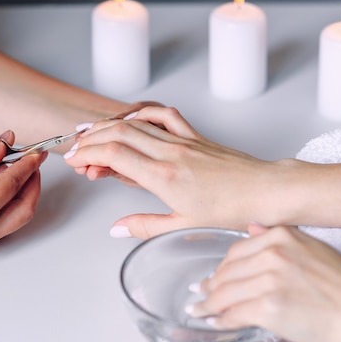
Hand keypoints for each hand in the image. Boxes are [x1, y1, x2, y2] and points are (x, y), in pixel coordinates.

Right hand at [0, 130, 43, 257]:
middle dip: (32, 182)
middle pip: (25, 206)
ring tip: (5, 167)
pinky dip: (7, 204)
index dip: (28, 164)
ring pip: (16, 218)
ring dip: (20, 193)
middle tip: (30, 160)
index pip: (13, 183)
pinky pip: (1, 224)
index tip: (37, 151)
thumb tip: (5, 143)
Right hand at [64, 106, 278, 237]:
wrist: (266, 191)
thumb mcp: (183, 225)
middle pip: (118, 133)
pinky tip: (130, 118)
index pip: (114, 154)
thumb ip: (145, 225)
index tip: (74, 162)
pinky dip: (141, 112)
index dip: (87, 154)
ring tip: (91, 135)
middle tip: (76, 152)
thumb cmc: (231, 210)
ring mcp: (182, 140)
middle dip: (90, 139)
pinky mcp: (193, 135)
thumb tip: (117, 229)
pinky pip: (163, 115)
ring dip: (109, 126)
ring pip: (136, 122)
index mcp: (164, 177)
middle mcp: (170, 153)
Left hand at [186, 224, 340, 341]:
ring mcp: (269, 281)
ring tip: (201, 310)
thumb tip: (252, 226)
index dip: (223, 267)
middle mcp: (272, 255)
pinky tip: (217, 322)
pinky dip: (222, 320)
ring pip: (225, 293)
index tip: (215, 275)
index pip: (236, 251)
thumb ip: (279, 236)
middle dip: (211, 286)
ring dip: (209, 304)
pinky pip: (233, 314)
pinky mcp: (268, 308)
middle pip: (227, 271)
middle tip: (201, 294)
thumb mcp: (314, 247)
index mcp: (281, 236)